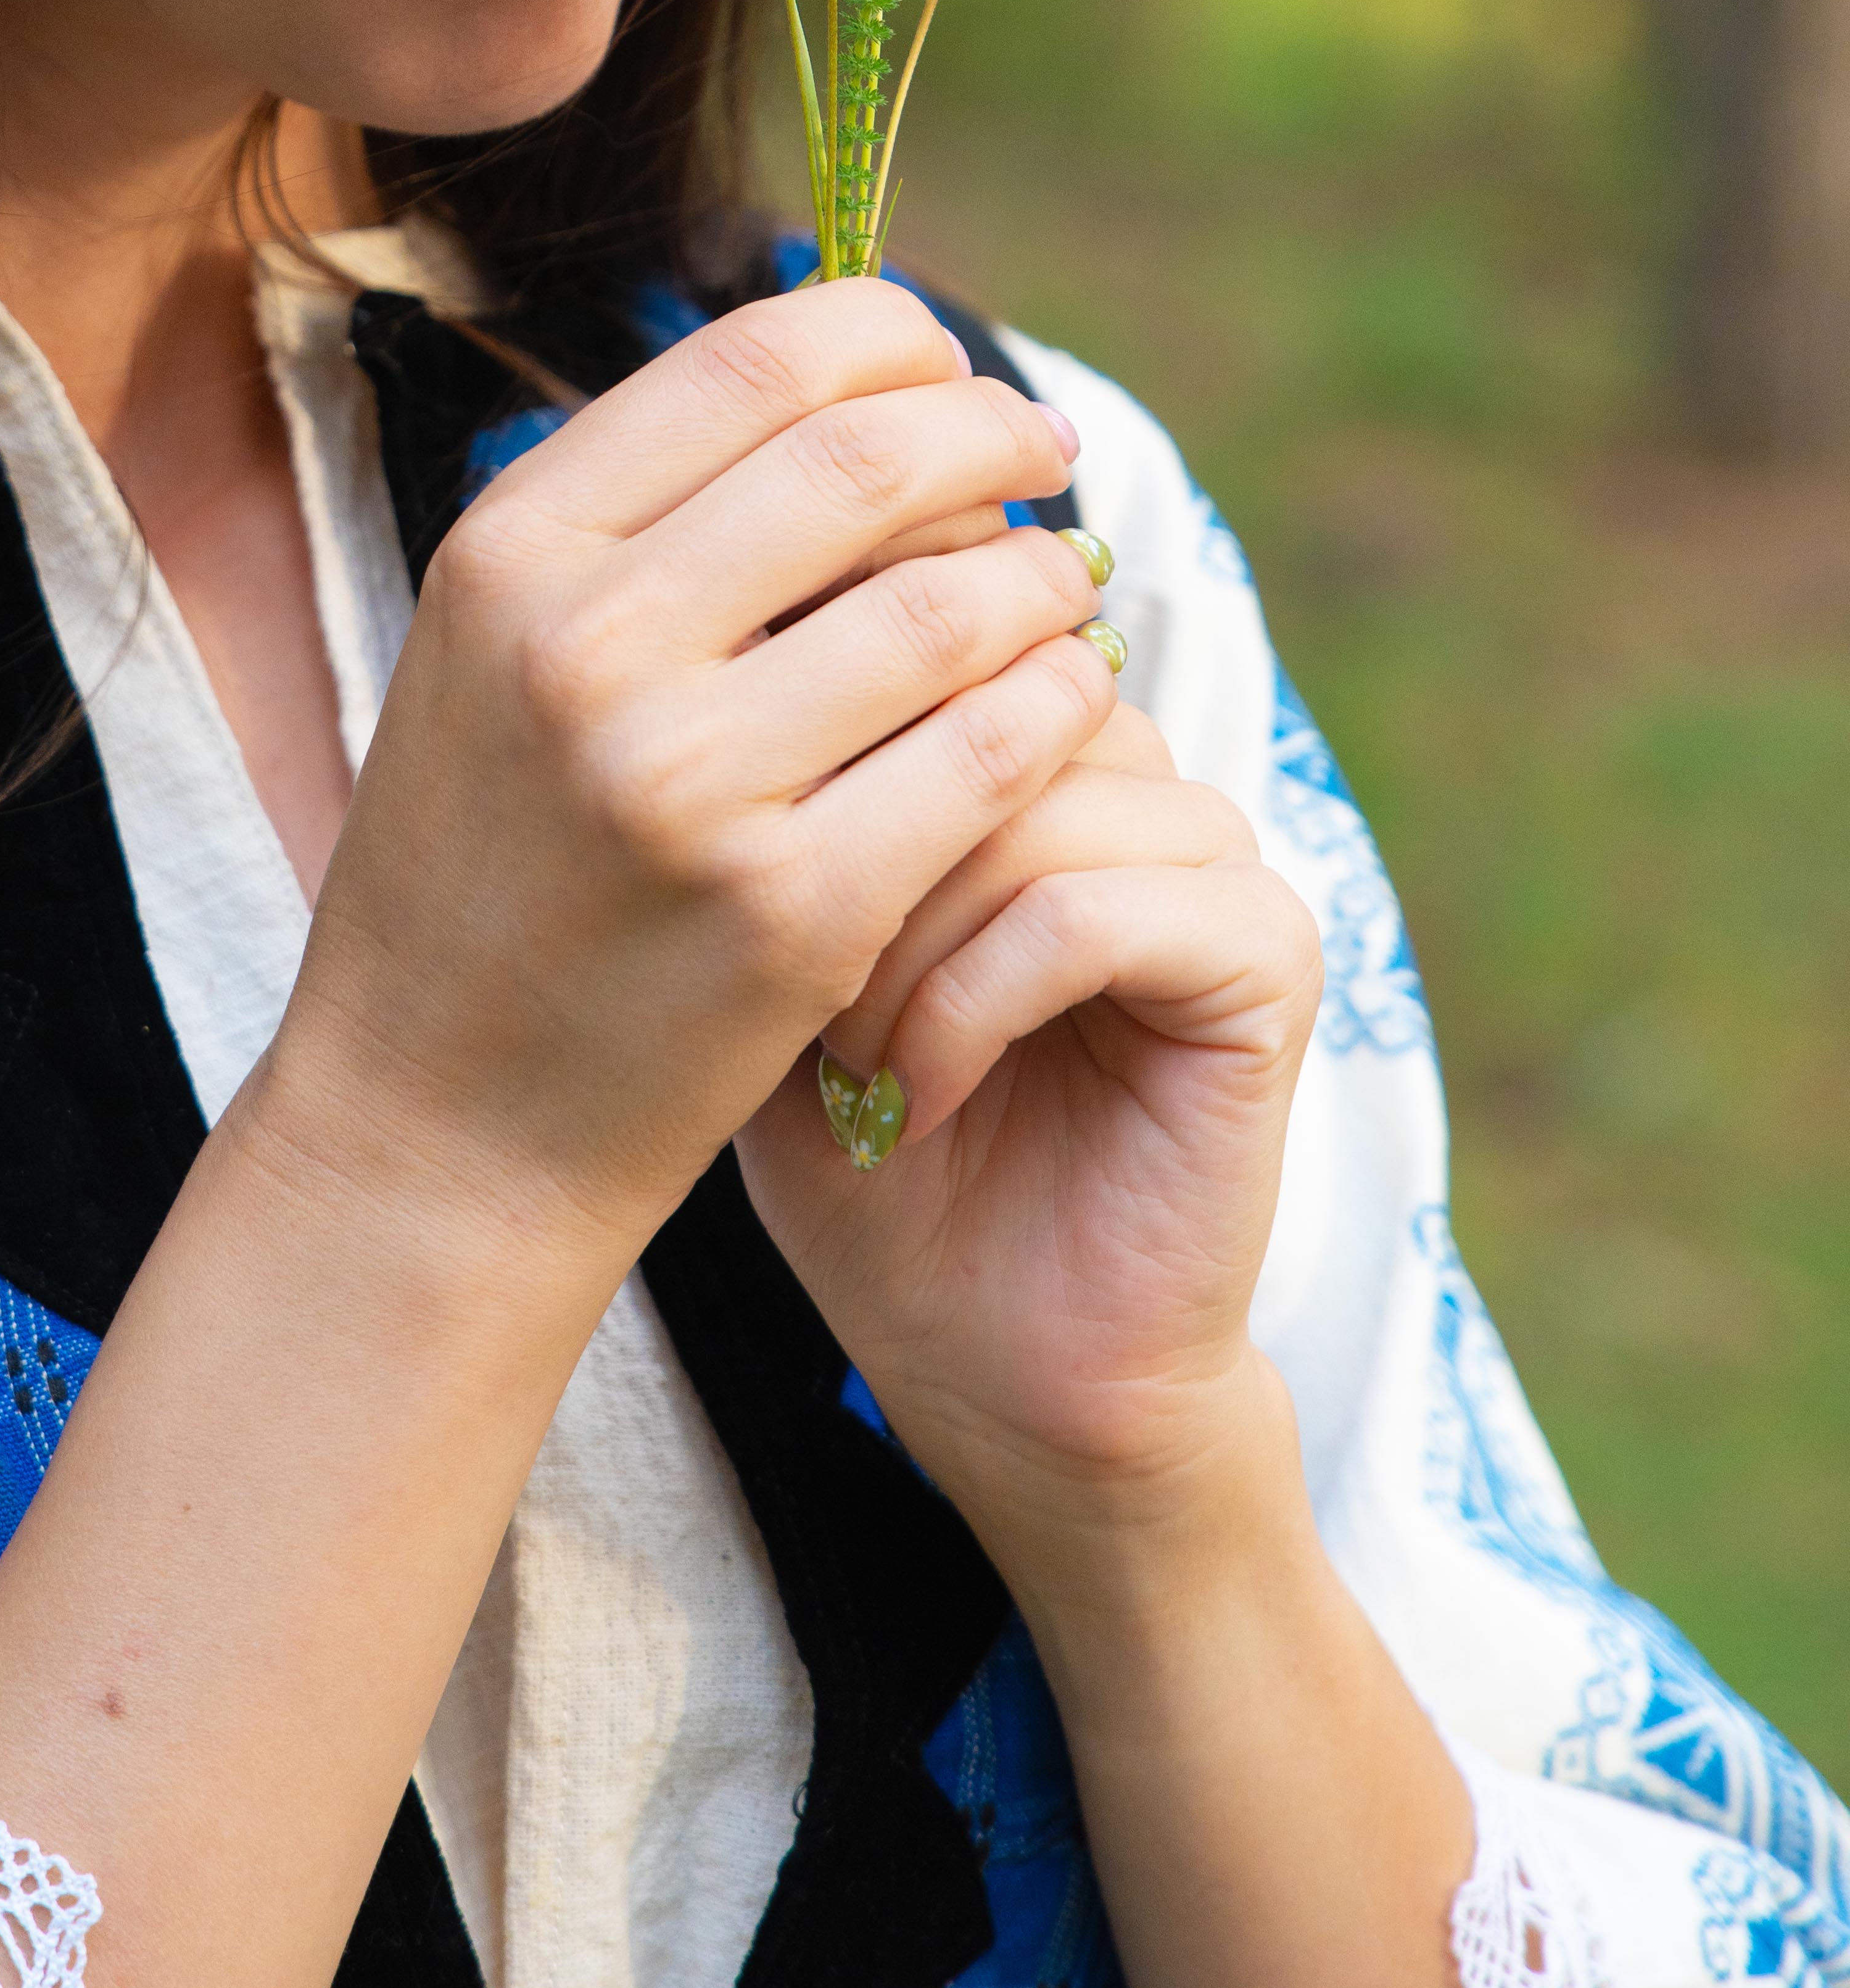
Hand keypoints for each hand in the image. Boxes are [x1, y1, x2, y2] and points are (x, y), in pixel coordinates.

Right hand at [257, 280, 1114, 1281]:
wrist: (436, 1122)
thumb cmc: (490, 871)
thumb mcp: (496, 655)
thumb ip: (638, 524)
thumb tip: (841, 384)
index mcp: (510, 554)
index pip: (751, 365)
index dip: (886, 337)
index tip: (947, 364)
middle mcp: (586, 647)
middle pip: (865, 460)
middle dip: (990, 433)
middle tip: (1043, 450)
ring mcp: (687, 783)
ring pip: (951, 604)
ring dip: (1041, 573)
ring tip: (1060, 581)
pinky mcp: (788, 909)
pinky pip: (986, 754)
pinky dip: (1056, 701)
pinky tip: (1068, 697)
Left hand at [736, 706, 1322, 1554]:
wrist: (993, 1367)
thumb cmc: (869, 1168)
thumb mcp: (774, 961)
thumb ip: (776, 805)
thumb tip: (722, 654)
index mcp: (1023, 745)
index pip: (922, 619)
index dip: (810, 723)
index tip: (722, 864)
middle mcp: (1132, 774)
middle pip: (969, 697)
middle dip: (845, 841)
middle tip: (786, 998)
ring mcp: (1212, 855)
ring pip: (1025, 799)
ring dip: (900, 937)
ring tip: (845, 1062)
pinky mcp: (1265, 956)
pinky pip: (1092, 909)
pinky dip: (976, 1002)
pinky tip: (916, 1096)